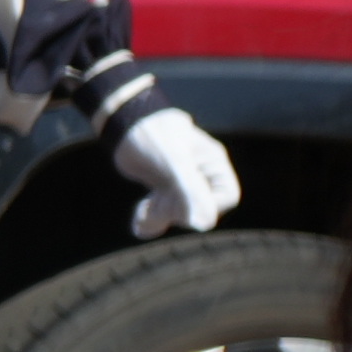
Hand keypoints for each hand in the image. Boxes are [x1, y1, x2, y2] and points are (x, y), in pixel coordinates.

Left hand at [117, 104, 238, 236]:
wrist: (123, 126)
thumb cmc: (153, 137)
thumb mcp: (173, 164)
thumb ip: (190, 192)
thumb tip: (203, 225)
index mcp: (213, 163)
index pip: (228, 197)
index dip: (208, 206)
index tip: (182, 202)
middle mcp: (201, 174)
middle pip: (203, 209)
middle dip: (179, 210)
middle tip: (158, 199)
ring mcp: (181, 183)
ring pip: (180, 214)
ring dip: (162, 216)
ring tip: (146, 206)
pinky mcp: (162, 189)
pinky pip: (162, 215)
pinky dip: (149, 219)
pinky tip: (139, 216)